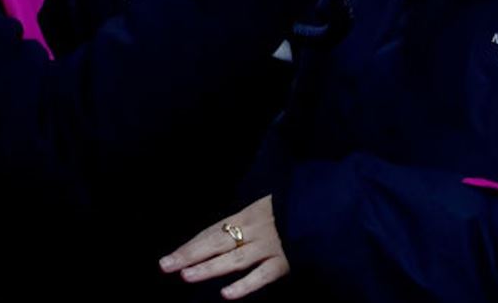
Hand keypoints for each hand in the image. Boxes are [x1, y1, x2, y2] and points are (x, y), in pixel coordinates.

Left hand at [160, 196, 289, 298]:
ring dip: (209, 267)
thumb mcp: (271, 204)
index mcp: (250, 213)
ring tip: (186, 275)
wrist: (332, 203)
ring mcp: (271, 245)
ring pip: (235, 258)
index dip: (191, 244)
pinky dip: (245, 285)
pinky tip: (226, 294)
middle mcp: (256, 229)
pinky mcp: (287, 261)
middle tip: (165, 265)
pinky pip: (263, 275)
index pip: (213, 230)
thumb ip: (250, 218)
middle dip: (190, 254)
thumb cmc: (298, 205)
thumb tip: (226, 233)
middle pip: (216, 242)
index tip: (170, 256)